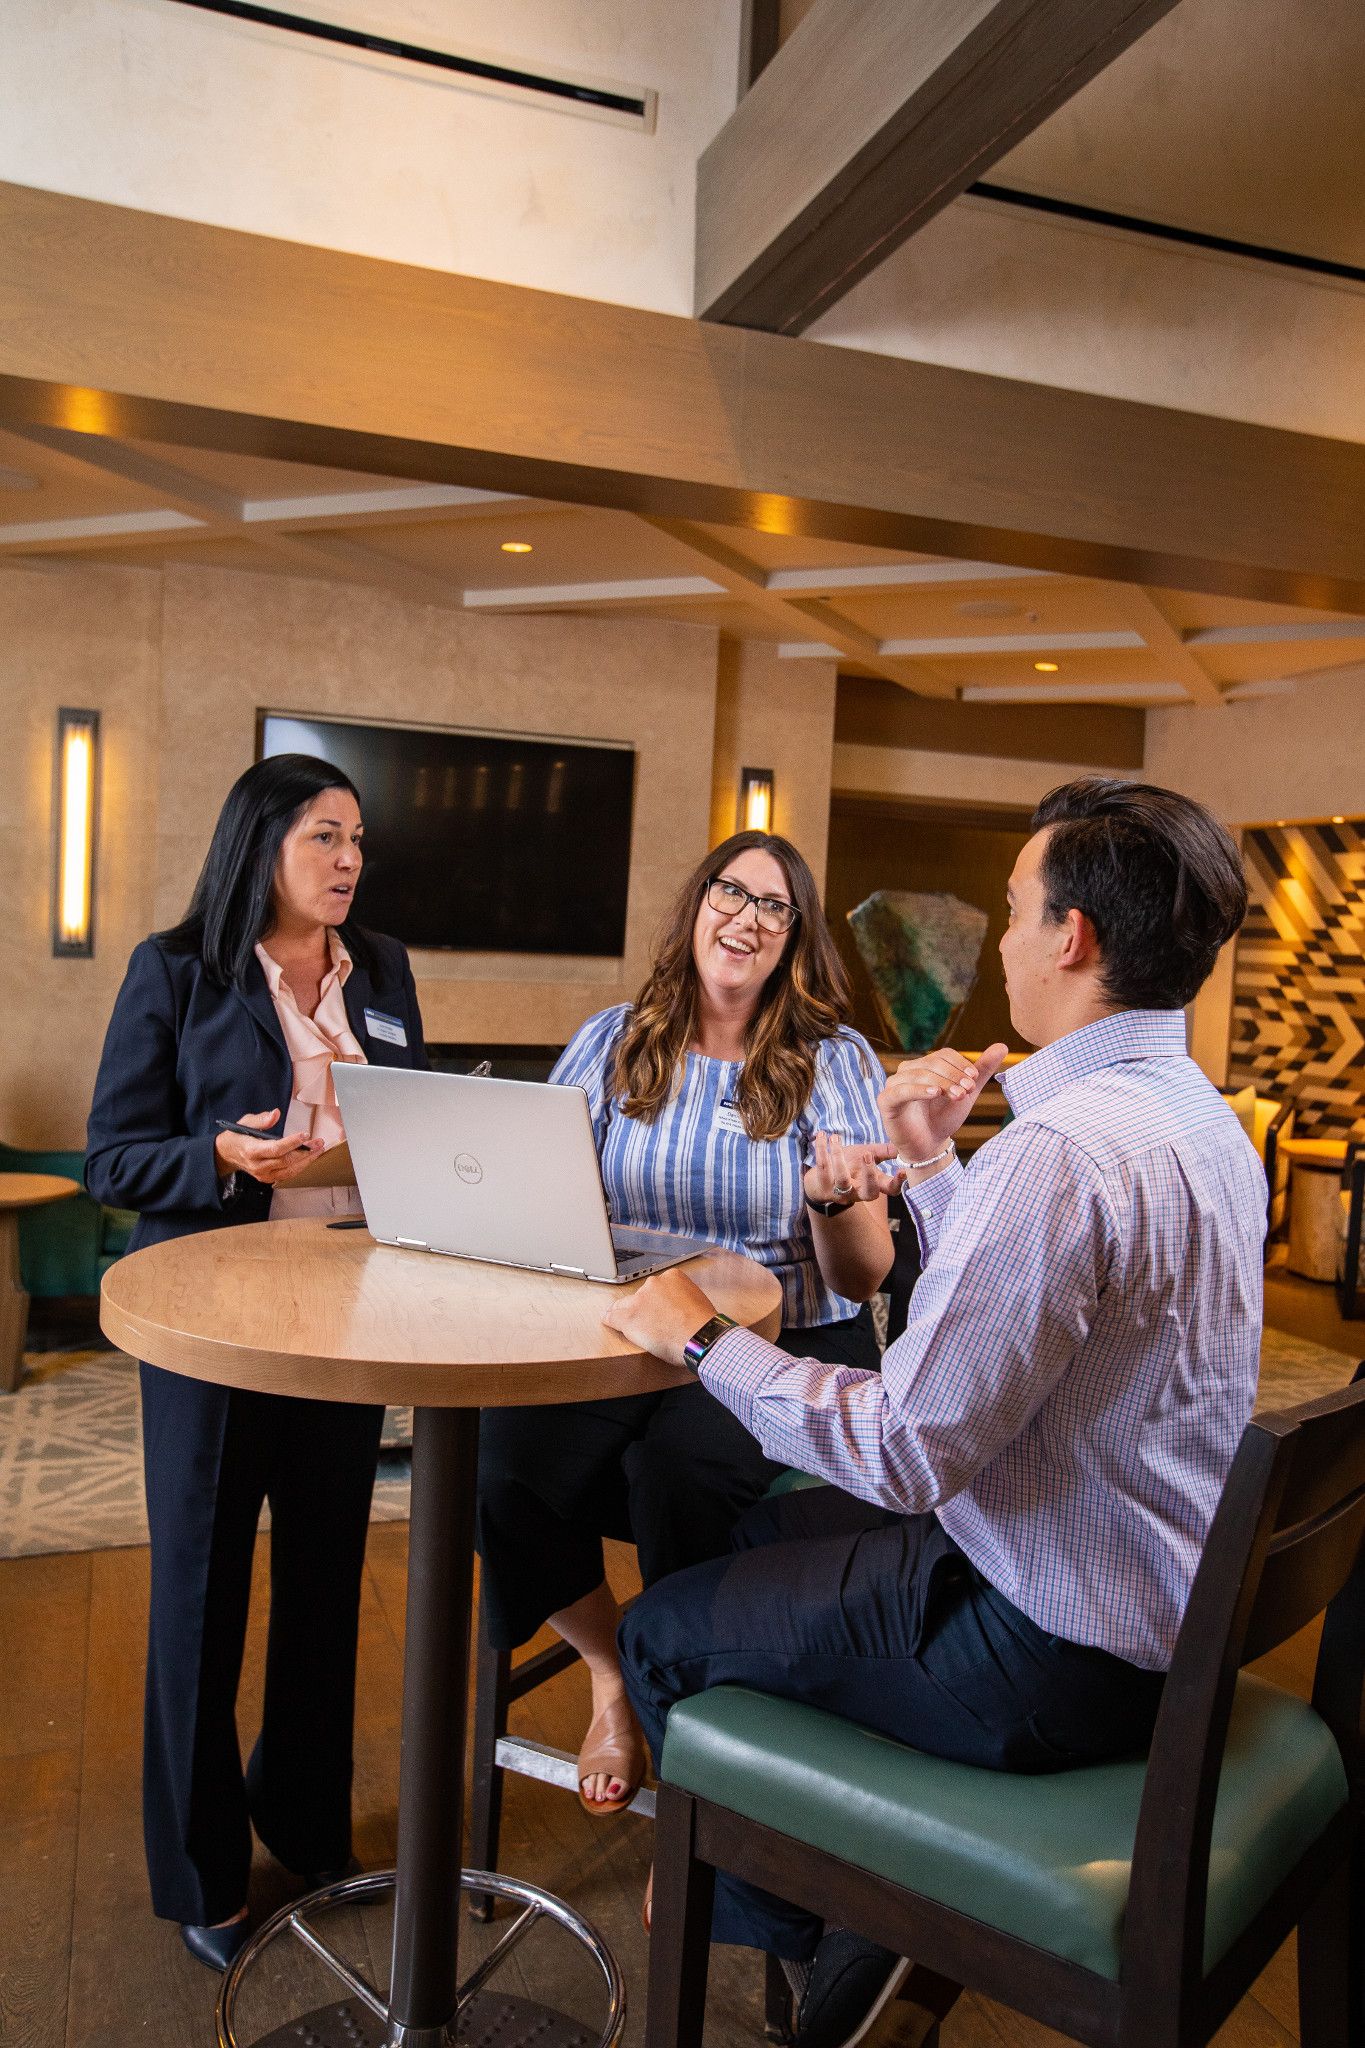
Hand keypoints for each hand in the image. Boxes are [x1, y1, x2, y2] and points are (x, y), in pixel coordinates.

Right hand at [213, 1108, 324, 1185]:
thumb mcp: (245, 1122)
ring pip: (289, 1171)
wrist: (226, 1154)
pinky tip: (309, 1159)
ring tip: (318, 1150)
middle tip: (319, 1142)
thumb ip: (261, 1119)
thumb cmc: (237, 1136)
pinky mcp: (267, 1179)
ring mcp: (262, 1174)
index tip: (305, 1134)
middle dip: (305, 1152)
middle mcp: (257, 1165)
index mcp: (251, 1150)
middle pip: (285, 1161)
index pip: (275, 1148)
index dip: (292, 1142)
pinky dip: (299, 1168)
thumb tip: (275, 1113)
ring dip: (306, 1161)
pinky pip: (286, 1175)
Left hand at [600, 1268, 718, 1369]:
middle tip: (652, 1323)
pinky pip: (612, 1317)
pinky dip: (610, 1320)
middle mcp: (654, 1284)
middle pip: (641, 1295)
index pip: (657, 1287)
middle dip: (643, 1307)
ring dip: (629, 1315)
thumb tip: (680, 1309)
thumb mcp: (697, 1301)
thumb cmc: (703, 1326)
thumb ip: (683, 1299)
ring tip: (636, 1328)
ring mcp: (639, 1299)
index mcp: (672, 1277)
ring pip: (625, 1306)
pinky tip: (607, 1321)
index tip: (659, 1310)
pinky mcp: (628, 1317)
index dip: (657, 1301)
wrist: (699, 1338)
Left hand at [803, 1130, 903, 1205]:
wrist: (820, 1179)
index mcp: (872, 1185)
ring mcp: (840, 1192)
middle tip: (867, 1155)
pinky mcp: (823, 1186)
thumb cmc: (849, 1165)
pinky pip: (823, 1168)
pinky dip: (822, 1149)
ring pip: (842, 1179)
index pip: (890, 1189)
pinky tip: (822, 1136)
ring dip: (839, 1156)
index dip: (897, 1183)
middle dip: (870, 1175)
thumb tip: (902, 1144)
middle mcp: (858, 1192)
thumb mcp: (867, 1156)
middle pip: (869, 1192)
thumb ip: (884, 1151)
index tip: (903, 1170)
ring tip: (836, 1138)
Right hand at [878, 1043, 1008, 1164]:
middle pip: (932, 1063)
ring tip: (958, 1095)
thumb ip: (982, 1071)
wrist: (930, 1146)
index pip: (943, 1055)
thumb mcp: (966, 1093)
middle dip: (953, 1075)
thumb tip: (1002, 1046)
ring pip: (919, 1075)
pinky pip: (901, 1090)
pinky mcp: (886, 1101)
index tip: (974, 1079)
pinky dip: (918, 1090)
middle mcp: (907, 1071)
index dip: (960, 1064)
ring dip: (941, 1083)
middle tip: (968, 1090)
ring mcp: (894, 1085)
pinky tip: (935, 1093)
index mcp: (925, 1065)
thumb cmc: (944, 1117)